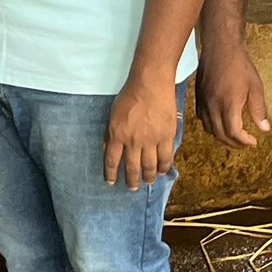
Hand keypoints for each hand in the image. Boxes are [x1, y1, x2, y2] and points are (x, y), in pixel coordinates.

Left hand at [103, 73, 180, 190]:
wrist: (150, 84)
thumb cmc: (130, 96)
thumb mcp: (113, 114)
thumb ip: (110, 134)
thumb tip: (106, 150)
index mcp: (116, 134)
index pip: (111, 160)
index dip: (111, 174)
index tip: (111, 183)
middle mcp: (132, 141)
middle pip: (131, 167)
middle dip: (131, 180)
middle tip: (132, 188)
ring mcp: (150, 140)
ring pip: (149, 166)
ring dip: (148, 177)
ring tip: (148, 181)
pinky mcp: (166, 137)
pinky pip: (165, 158)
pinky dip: (164, 167)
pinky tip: (163, 171)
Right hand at [195, 39, 271, 148]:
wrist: (220, 47)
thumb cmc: (239, 65)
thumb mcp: (255, 87)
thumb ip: (258, 110)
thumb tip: (263, 128)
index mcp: (228, 105)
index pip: (233, 133)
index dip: (244, 141)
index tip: (253, 141)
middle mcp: (212, 106)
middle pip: (220, 134)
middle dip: (234, 143)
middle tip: (245, 143)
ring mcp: (203, 102)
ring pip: (209, 128)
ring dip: (221, 136)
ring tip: (234, 135)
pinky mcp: (198, 97)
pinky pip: (201, 118)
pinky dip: (211, 126)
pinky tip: (220, 122)